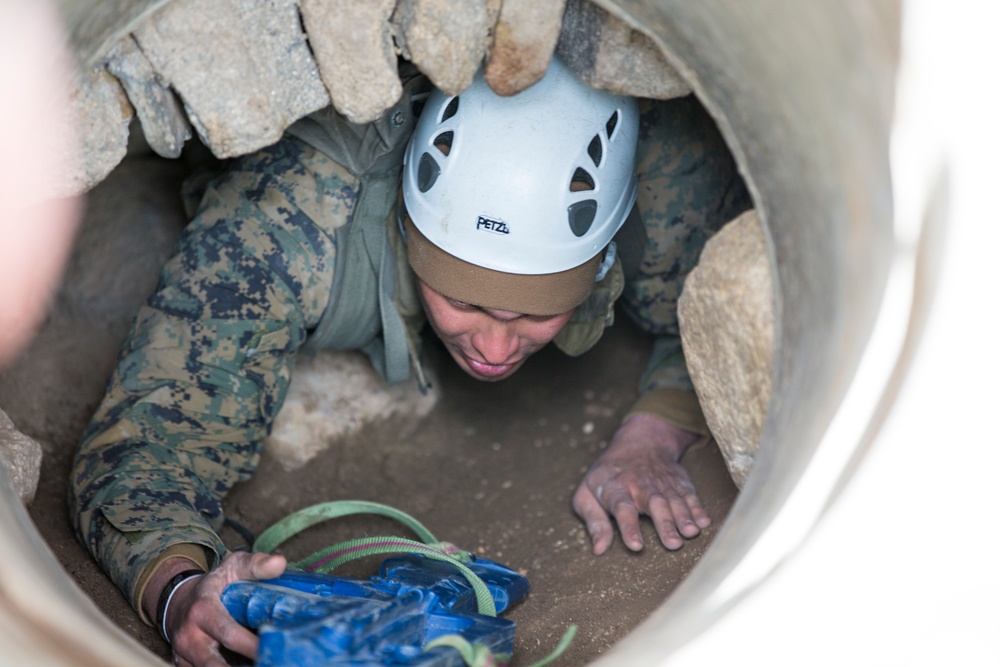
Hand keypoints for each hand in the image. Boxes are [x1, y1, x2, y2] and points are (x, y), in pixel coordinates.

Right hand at [154, 552, 285, 666]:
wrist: (179, 600)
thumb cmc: (215, 584)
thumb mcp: (233, 567)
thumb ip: (256, 565)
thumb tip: (280, 563)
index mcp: (202, 611)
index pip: (228, 633)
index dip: (250, 645)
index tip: (271, 649)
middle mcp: (189, 636)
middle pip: (213, 663)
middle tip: (267, 663)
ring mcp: (184, 654)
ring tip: (261, 665)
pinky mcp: (183, 666)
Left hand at [573, 413, 710, 554]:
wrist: (639, 442)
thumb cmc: (607, 477)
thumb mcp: (587, 495)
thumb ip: (594, 523)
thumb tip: (598, 550)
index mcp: (615, 489)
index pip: (622, 508)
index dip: (629, 527)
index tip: (636, 546)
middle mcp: (640, 485)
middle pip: (653, 503)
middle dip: (664, 523)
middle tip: (673, 544)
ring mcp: (662, 482)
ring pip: (674, 499)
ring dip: (684, 517)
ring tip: (691, 534)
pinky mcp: (679, 482)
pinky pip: (689, 495)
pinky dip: (698, 508)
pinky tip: (704, 522)